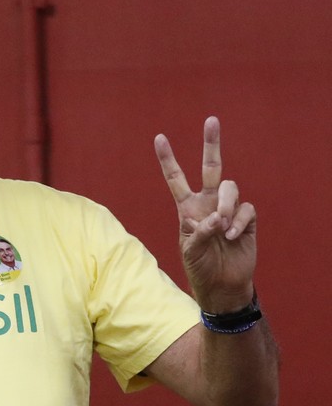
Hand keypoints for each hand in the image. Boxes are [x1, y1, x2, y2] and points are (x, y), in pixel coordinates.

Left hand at [155, 116, 255, 312]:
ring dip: (225, 205)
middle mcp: (208, 203)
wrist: (222, 285)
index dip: (168, 159)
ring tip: (221, 227)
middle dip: (211, 143)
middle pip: (211, 167)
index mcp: (187, 208)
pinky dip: (238, 221)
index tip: (159, 137)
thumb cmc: (200, 267)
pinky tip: (232, 236)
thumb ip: (198, 232)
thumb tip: (216, 218)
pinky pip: (245, 208)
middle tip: (211, 120)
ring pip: (229, 187)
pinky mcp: (246, 220)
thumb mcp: (189, 251)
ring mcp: (228, 209)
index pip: (176, 179)